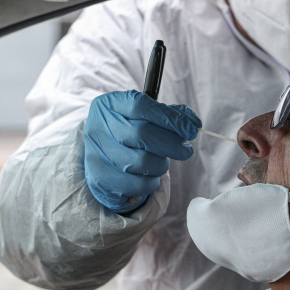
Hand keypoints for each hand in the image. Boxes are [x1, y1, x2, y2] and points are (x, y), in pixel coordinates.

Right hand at [83, 90, 201, 212]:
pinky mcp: (101, 180)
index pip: (141, 106)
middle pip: (142, 134)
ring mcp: (96, 155)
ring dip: (161, 164)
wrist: (103, 160)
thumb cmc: (129, 134)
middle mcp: (97, 128)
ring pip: (143, 162)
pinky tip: (150, 176)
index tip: (192, 129)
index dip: (170, 118)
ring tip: (161, 162)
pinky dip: (152, 182)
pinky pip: (139, 184)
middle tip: (186, 150)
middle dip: (172, 144)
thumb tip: (193, 122)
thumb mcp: (144, 117)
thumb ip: (169, 114)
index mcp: (109, 105)